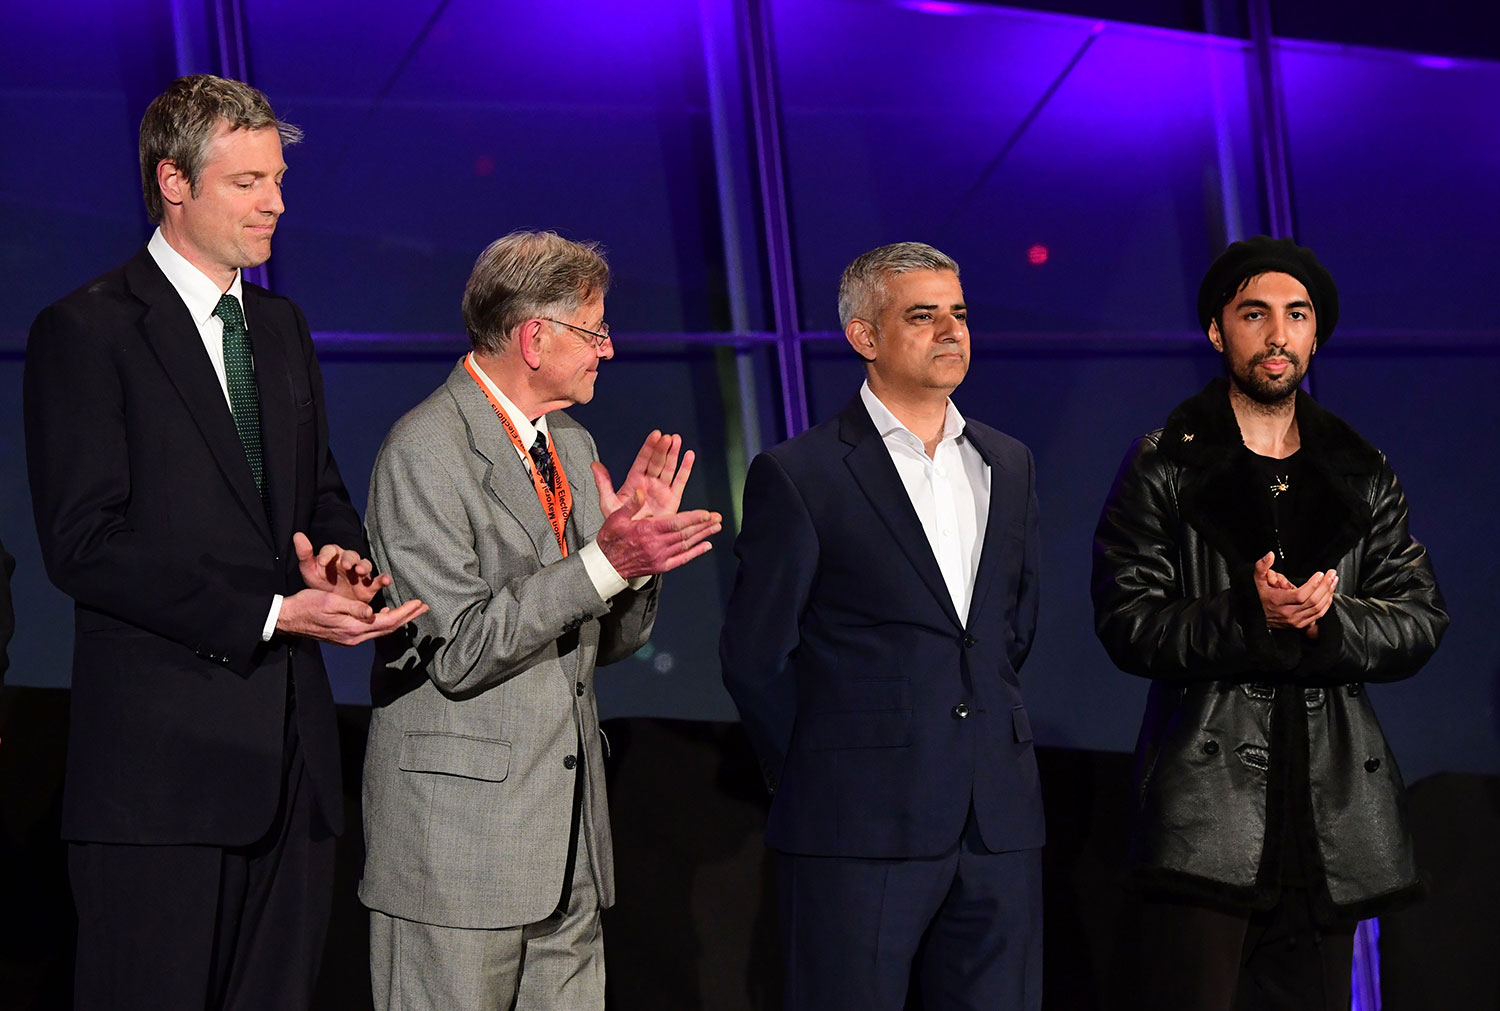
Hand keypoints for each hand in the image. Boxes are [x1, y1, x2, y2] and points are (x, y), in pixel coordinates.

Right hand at [275, 588, 428, 645]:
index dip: (405, 613)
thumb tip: (372, 612)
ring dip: (398, 619)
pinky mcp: (346, 637)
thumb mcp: (330, 602)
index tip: (418, 603)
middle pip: (388, 628)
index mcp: (352, 628)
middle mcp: (354, 637)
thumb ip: (352, 608)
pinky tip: (389, 615)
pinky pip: (371, 631)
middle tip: (423, 606)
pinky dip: (384, 622)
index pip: (387, 622)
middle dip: (407, 617)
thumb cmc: (307, 605)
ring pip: (381, 630)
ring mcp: (350, 639)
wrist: (288, 619)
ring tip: (412, 610)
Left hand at [294, 531, 389, 603]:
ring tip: (360, 571)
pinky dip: (384, 579)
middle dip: (349, 559)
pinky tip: (386, 580)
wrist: (330, 605)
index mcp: (333, 556)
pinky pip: (378, 580)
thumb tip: (297, 535)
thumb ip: (304, 554)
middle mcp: (348, 562)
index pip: (331, 550)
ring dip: (364, 566)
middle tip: (345, 565)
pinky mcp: (369, 586)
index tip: (321, 563)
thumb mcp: (309, 570)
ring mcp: (360, 573)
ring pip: (365, 565)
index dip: (327, 554)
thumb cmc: (320, 584)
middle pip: (351, 555)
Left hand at [591, 430, 694, 519]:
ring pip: (669, 468)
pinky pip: (680, 482)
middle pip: (657, 462)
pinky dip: (685, 469)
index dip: (649, 447)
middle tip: (668, 438)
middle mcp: (649, 483)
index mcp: (634, 481)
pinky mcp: (672, 500)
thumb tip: (594, 465)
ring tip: (677, 440)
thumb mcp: (608, 503)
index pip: (642, 460)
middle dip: (663, 449)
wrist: (633, 542)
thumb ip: (603, 483)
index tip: (655, 435)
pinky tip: (689, 456)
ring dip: (674, 454)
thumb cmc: (620, 524)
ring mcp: (661, 490)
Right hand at [593, 488, 721, 580]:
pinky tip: (706, 546)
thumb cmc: (611, 539)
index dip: (693, 518)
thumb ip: (631, 505)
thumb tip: (640, 491)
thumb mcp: (616, 518)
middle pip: (685, 534)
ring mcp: (660, 557)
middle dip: (703, 525)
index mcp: (647, 530)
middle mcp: (656, 545)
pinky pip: (682, 559)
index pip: (675, 523)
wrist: (606, 566)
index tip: (706, 514)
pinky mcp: (661, 566)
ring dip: (703, 536)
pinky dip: (695, 552)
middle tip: (718, 518)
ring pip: (686, 545)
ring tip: (716, 528)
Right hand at [1254, 551, 1335, 635]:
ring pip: (1318, 609)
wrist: (1256, 618)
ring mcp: (1295, 621)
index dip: (1312, 585)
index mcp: (1277, 602)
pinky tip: (1329, 594)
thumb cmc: (1258, 597)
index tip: (1319, 574)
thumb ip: (1262, 566)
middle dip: (1325, 586)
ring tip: (1333, 581)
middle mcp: (1288, 614)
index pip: (1300, 595)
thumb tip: (1270, 555)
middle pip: (1312, 601)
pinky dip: (1326, 604)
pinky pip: (1318, 615)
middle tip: (1332, 574)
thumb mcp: (1257, 580)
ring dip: (1328, 594)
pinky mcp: (1300, 624)